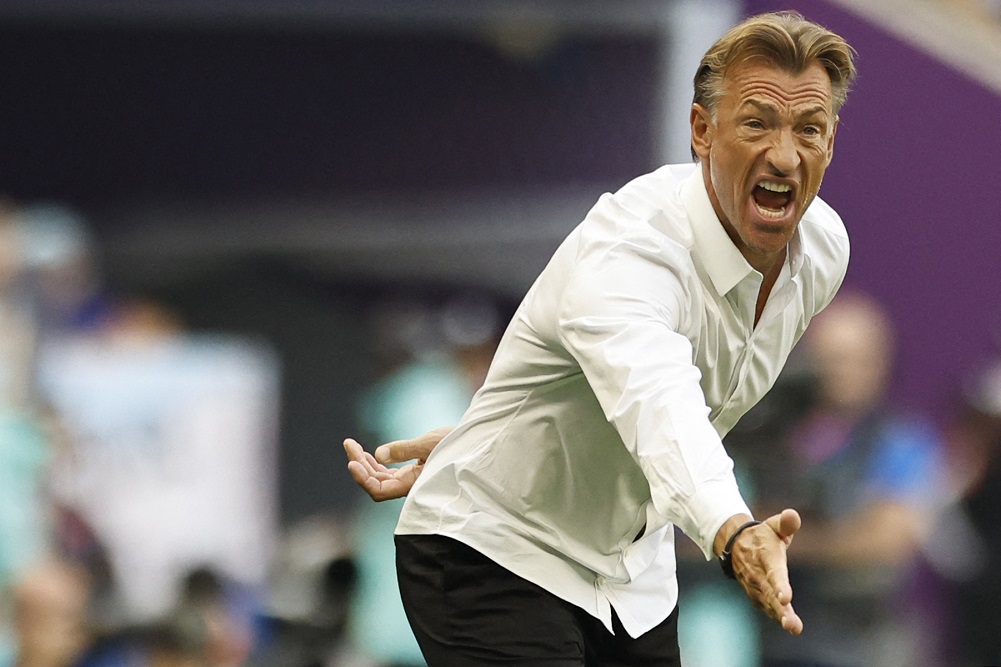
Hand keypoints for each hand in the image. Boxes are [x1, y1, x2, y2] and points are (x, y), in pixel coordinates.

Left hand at [343, 426, 451, 501]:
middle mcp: (409, 486)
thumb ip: (405, 448)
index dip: (363, 479)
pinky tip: (366, 453)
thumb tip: (378, 454)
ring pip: (379, 478)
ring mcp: (409, 480)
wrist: (472, 445)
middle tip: (349, 443)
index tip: (352, 462)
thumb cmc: (456, 444)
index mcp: (413, 484)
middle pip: (375, 483)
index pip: (380, 491)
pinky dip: (374, 463)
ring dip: (364, 463)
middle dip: (359, 465)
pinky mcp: (411, 472)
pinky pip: (387, 473)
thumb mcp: (430, 442)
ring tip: (352, 445)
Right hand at [729, 508, 803, 635]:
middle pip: (771, 594)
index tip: (786, 598)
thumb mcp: (773, 525)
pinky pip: (766, 607)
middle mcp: (759, 574)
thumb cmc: (762, 536)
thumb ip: (786, 523)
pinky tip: (789, 625)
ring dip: (780, 617)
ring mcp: (755, 586)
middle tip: (791, 625)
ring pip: (769, 604)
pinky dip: (776, 616)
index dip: (780, 586)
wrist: (735, 545)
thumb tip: (793, 515)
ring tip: (794, 628)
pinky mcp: (756, 594)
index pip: (774, 573)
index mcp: (766, 557)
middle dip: (781, 610)